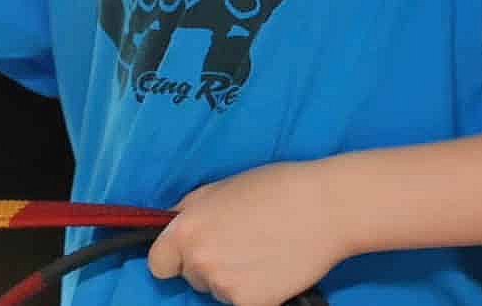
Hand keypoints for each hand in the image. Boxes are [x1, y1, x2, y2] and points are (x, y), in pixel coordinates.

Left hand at [145, 161, 347, 305]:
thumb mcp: (218, 189)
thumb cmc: (273, 188)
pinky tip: (272, 269)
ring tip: (260, 252)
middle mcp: (199, 262)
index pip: (158, 263)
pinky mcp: (251, 304)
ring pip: (217, 290)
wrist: (323, 208)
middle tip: (240, 243)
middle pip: (191, 276)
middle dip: (208, 264)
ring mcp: (224, 287)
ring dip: (232, 278)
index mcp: (186, 231)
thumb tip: (173, 227)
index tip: (192, 252)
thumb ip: (191, 212)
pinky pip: (241, 302)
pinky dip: (254, 291)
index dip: (174, 257)